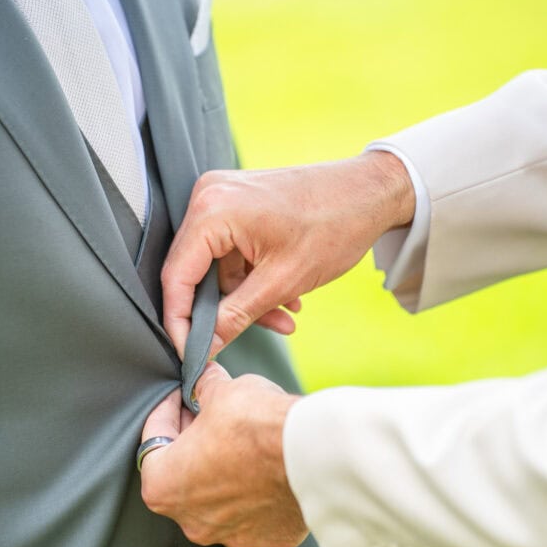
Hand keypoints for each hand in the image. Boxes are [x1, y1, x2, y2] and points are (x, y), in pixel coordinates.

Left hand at [139, 364, 306, 546]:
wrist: (313, 453)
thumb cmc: (259, 426)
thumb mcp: (222, 391)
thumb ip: (204, 388)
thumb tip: (204, 378)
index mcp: (164, 485)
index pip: (153, 443)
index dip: (166, 413)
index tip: (179, 398)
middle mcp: (192, 520)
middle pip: (186, 479)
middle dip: (196, 448)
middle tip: (211, 419)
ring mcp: (231, 536)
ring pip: (222, 505)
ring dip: (227, 478)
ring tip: (246, 449)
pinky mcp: (269, 543)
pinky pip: (259, 524)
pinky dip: (262, 506)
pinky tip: (271, 482)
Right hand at [162, 150, 414, 357]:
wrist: (370, 192)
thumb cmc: (334, 225)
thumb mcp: (282, 281)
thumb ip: (235, 316)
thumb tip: (204, 347)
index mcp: (212, 210)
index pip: (177, 277)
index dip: (180, 321)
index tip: (188, 354)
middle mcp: (209, 198)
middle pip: (195, 272)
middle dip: (224, 310)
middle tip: (242, 338)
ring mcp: (223, 198)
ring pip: (218, 267)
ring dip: (248, 298)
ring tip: (286, 317)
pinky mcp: (238, 205)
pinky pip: (232, 252)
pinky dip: (255, 278)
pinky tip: (287, 296)